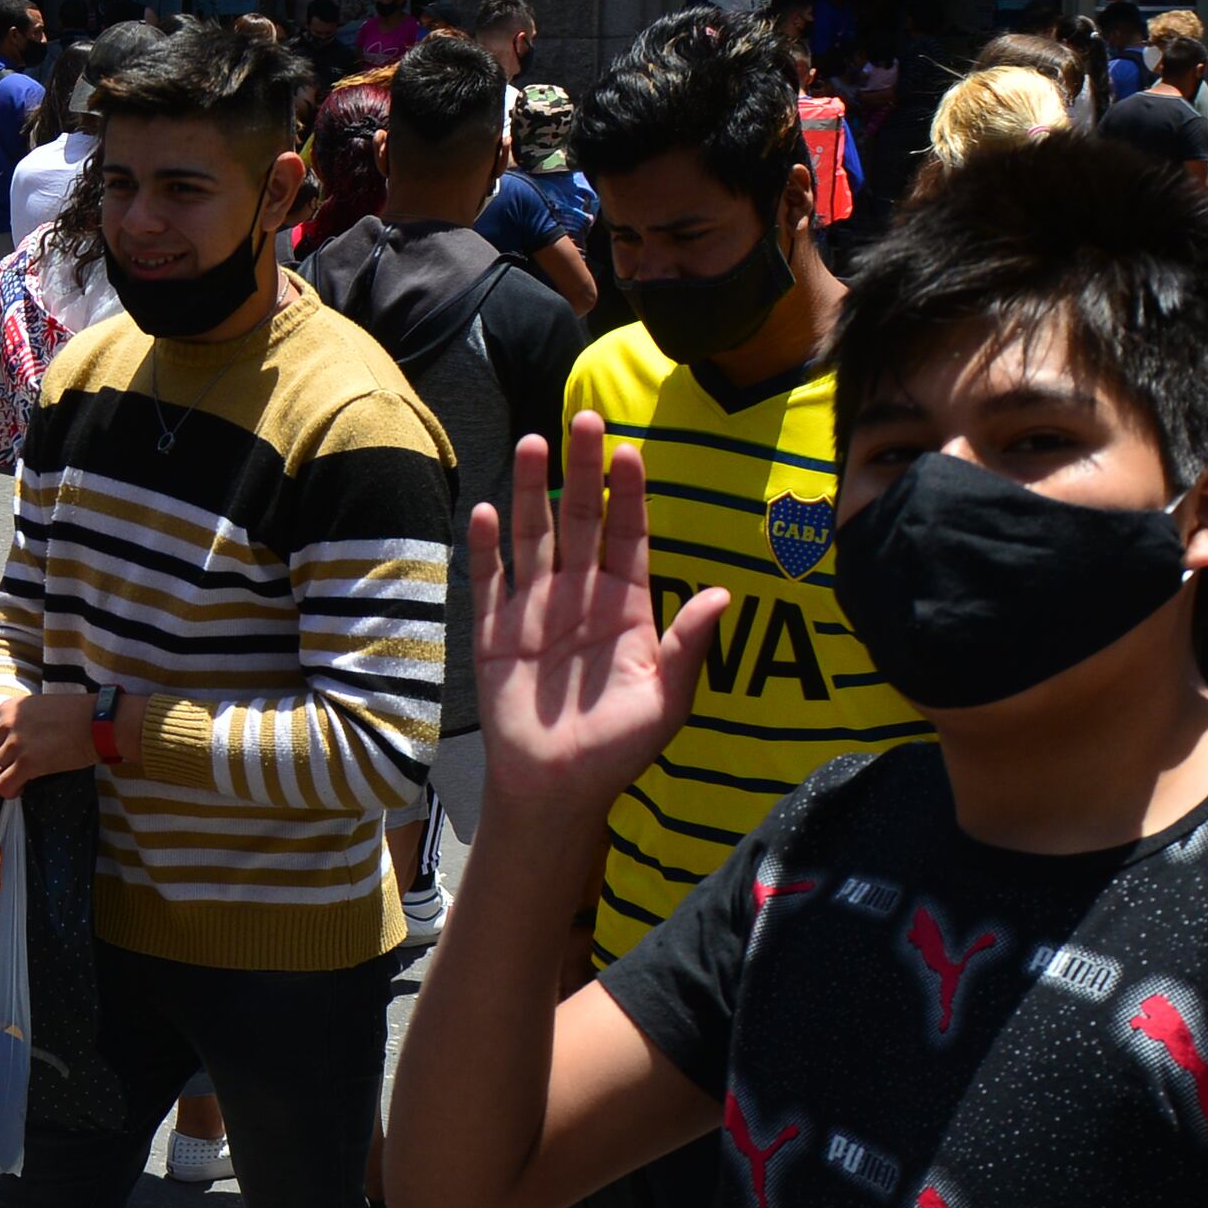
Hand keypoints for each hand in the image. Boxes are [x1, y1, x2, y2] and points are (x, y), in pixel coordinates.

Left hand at [0, 690, 99, 802]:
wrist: (98, 721)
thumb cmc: (75, 715)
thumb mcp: (38, 708)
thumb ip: (19, 722)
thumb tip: (10, 743)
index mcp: (6, 709)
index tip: (4, 765)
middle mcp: (6, 724)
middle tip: (7, 779)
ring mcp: (15, 744)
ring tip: (14, 785)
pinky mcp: (28, 763)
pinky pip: (3, 785)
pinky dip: (9, 792)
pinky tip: (22, 788)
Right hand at [477, 413, 733, 806]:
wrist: (556, 789)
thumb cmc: (618, 749)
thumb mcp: (667, 701)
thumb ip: (689, 646)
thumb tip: (723, 593)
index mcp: (626, 606)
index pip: (629, 535)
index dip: (629, 494)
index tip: (630, 452)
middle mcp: (580, 596)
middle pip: (580, 519)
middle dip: (583, 470)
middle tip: (585, 418)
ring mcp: (534, 610)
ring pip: (534, 536)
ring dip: (529, 490)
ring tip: (531, 442)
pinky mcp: (493, 632)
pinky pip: (488, 581)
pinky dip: (486, 548)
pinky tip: (484, 511)